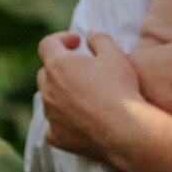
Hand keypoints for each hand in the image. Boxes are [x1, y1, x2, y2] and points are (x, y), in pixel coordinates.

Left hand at [38, 30, 157, 165]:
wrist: (126, 130)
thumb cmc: (120, 89)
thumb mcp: (115, 54)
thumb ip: (100, 40)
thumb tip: (90, 35)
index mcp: (58, 65)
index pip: (47, 44)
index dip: (61, 39)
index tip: (76, 42)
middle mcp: (48, 89)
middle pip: (45, 73)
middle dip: (60, 68)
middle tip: (82, 70)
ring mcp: (51, 115)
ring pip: (49, 99)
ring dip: (61, 94)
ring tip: (84, 96)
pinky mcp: (57, 136)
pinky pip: (53, 126)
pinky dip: (62, 121)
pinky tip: (79, 121)